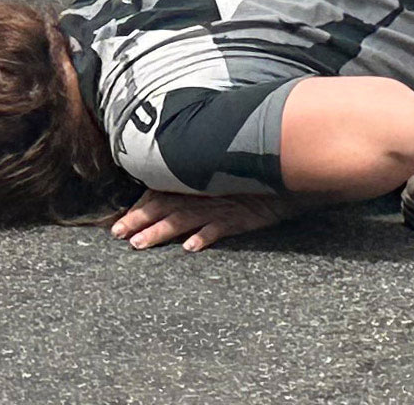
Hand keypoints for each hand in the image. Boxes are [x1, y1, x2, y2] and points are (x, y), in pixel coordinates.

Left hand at [111, 186, 296, 251]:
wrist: (296, 167)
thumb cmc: (262, 172)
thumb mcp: (229, 172)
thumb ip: (205, 181)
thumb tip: (182, 192)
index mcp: (200, 181)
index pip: (164, 193)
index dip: (139, 208)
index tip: (117, 224)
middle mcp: (207, 192)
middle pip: (167, 205)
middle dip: (140, 220)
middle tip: (117, 234)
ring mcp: (224, 204)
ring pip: (185, 218)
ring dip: (161, 231)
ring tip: (139, 244)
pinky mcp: (244, 216)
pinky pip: (221, 227)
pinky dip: (205, 236)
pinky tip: (190, 247)